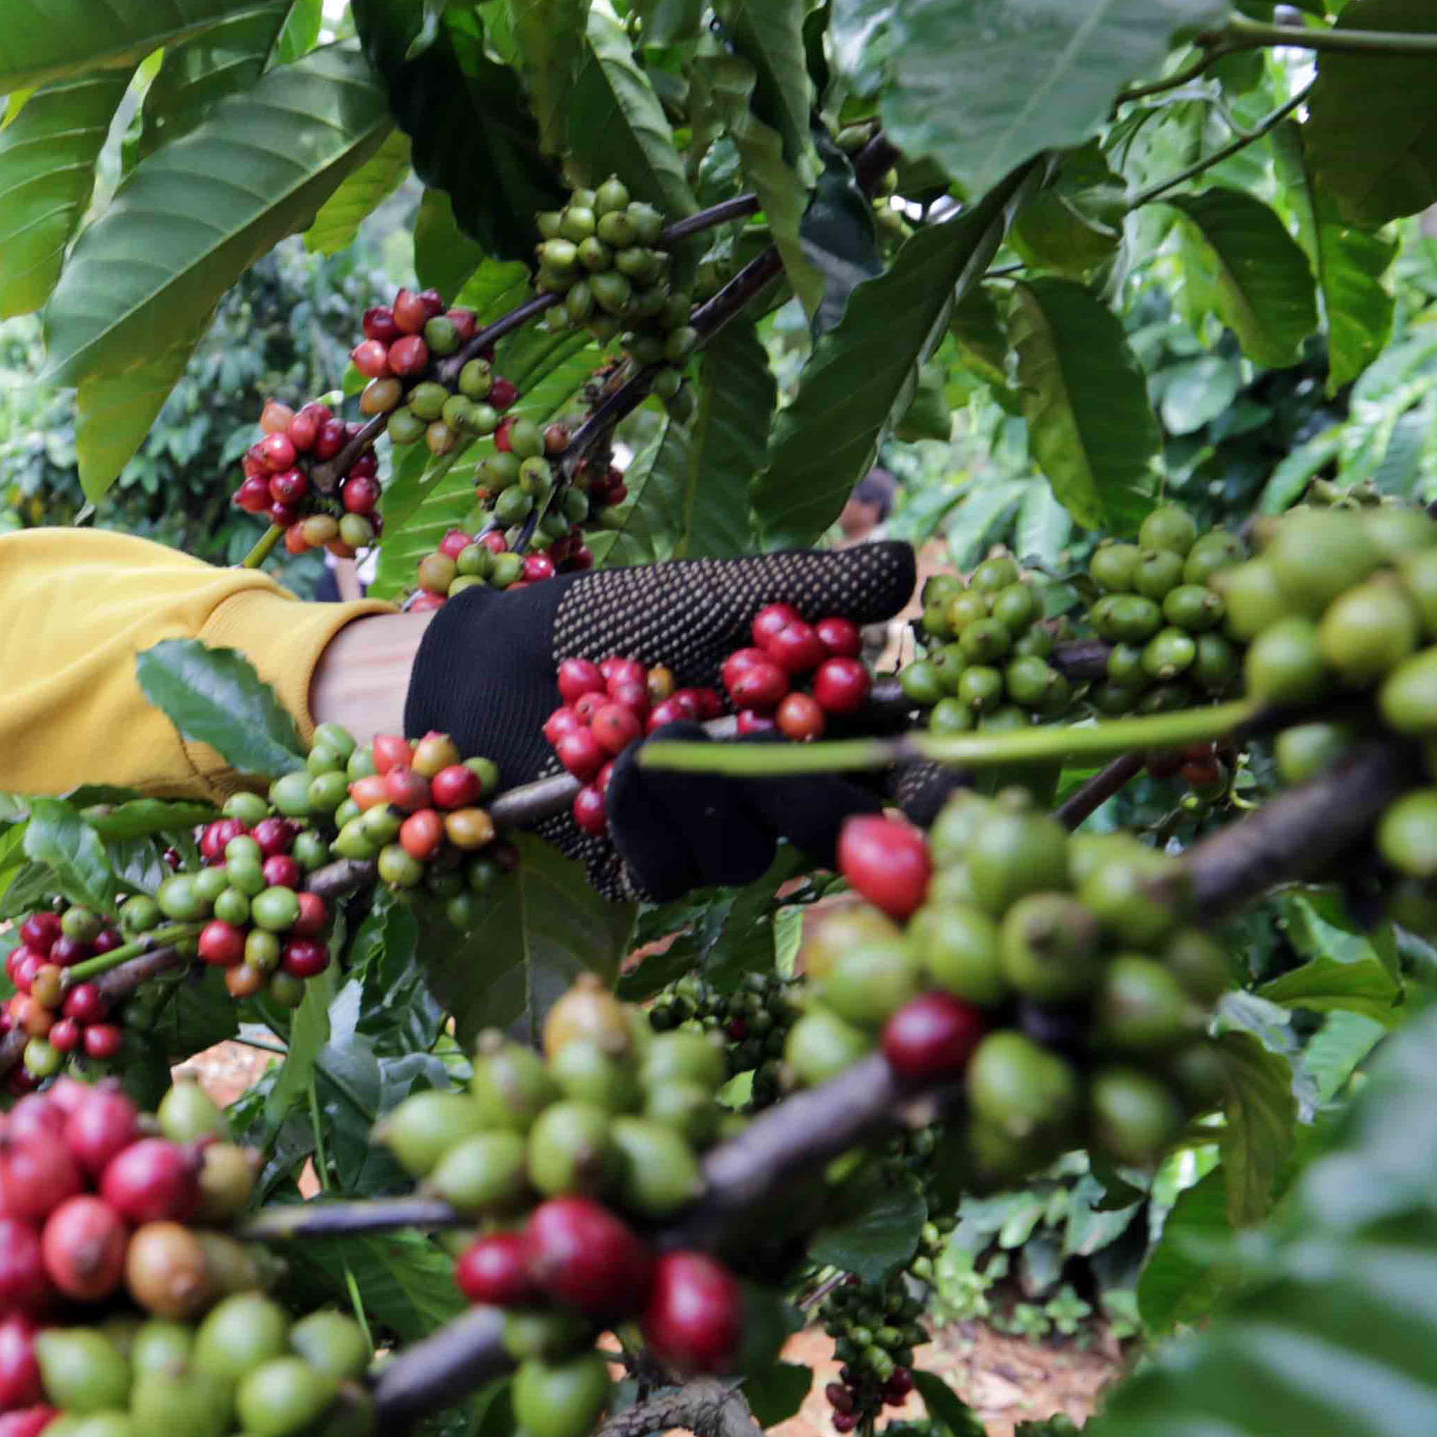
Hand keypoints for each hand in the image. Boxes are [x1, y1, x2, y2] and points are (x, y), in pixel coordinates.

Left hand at [401, 542, 919, 889]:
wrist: (497, 658)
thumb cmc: (612, 619)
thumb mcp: (715, 595)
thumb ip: (811, 589)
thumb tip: (908, 568)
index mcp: (798, 732)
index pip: (879, 774)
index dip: (918, 786)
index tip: (939, 785)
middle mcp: (760, 797)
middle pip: (821, 830)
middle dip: (801, 793)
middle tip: (772, 745)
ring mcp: (701, 840)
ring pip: (741, 854)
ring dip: (699, 788)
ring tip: (655, 728)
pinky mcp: (636, 869)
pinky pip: (665, 869)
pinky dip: (642, 813)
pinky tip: (611, 768)